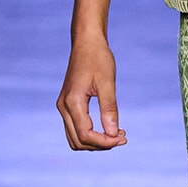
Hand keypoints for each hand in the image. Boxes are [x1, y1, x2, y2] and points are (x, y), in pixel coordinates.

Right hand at [57, 32, 126, 149]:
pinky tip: (108, 127)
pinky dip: (90, 133)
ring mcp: (63, 106)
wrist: (86, 42)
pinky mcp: (67, 104)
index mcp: (72, 102)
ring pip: (75, 138)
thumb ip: (109, 109)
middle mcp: (64, 107)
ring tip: (116, 134)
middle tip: (122, 138)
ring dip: (95, 142)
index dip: (105, 142)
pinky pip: (76, 128)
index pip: (86, 135)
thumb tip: (113, 134)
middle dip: (101, 144)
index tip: (123, 138)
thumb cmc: (98, 58)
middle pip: (79, 141)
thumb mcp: (107, 83)